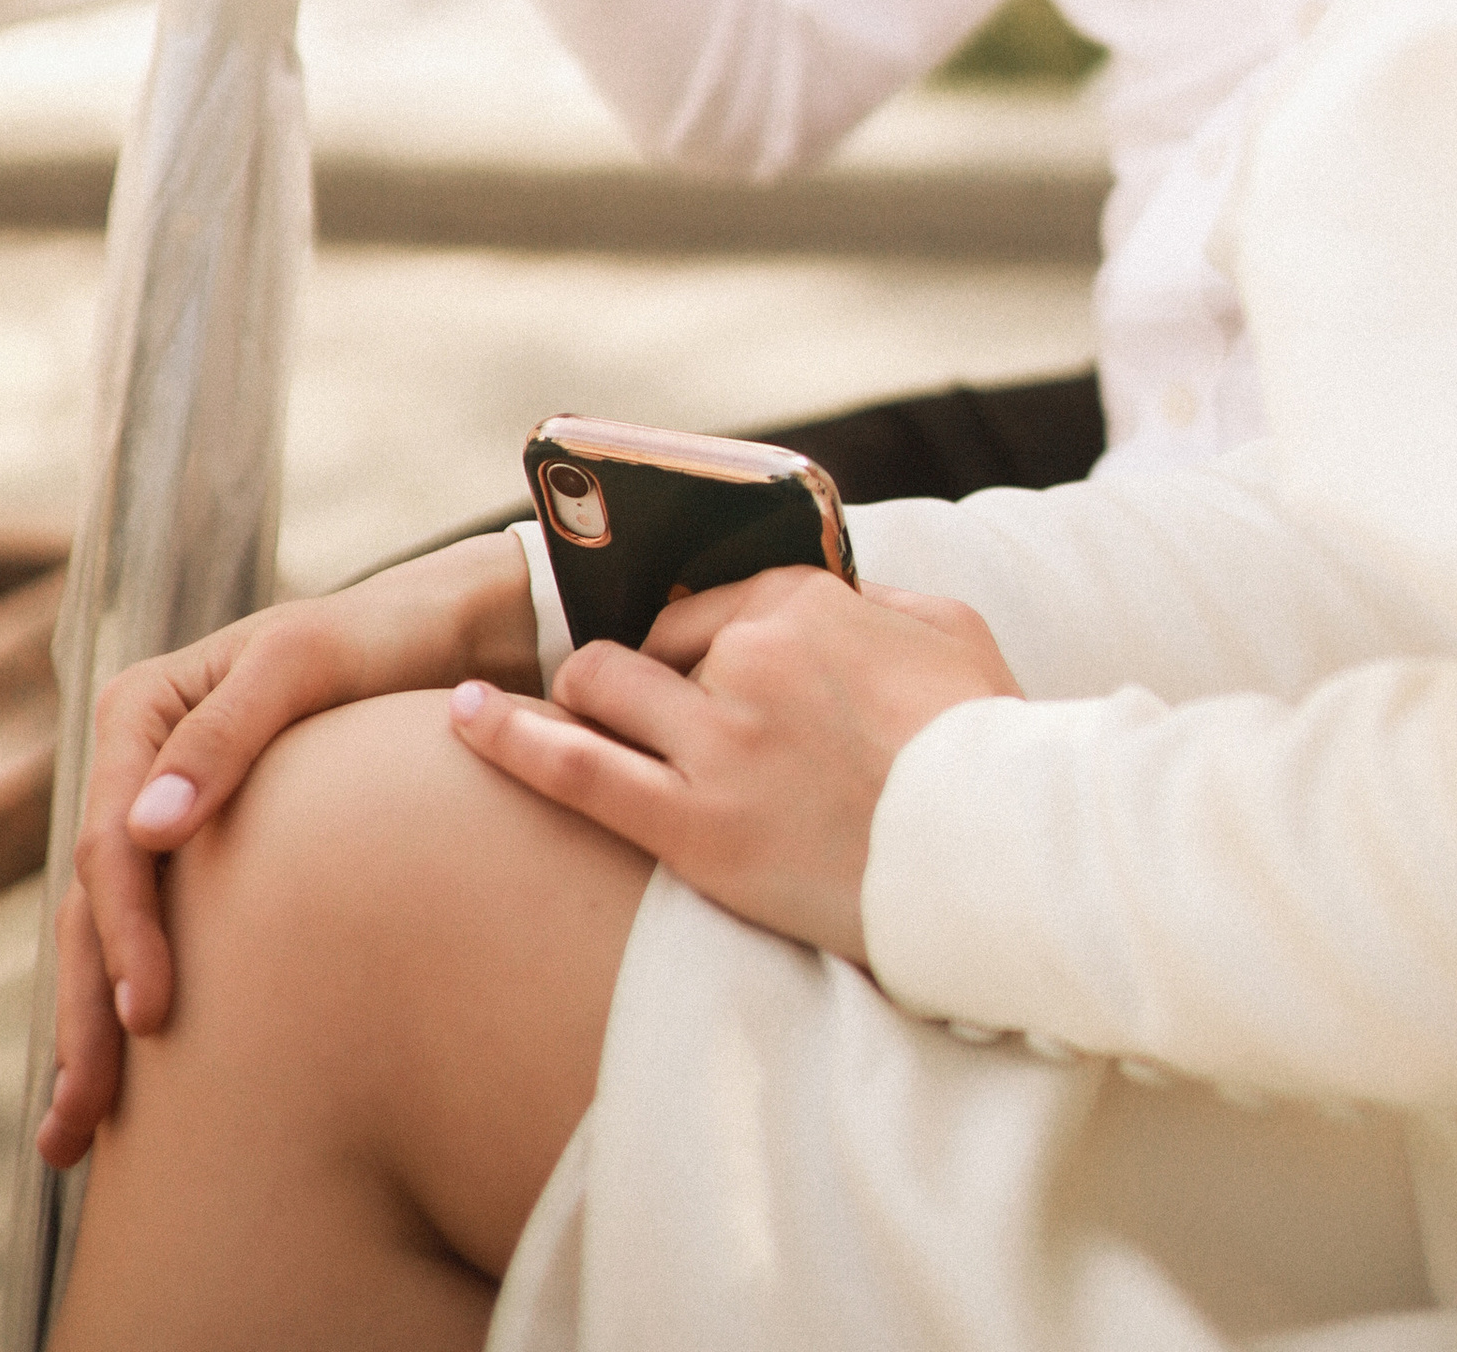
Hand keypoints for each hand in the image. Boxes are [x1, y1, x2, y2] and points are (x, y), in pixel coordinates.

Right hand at [35, 533, 536, 1169]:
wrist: (453, 637)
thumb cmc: (384, 640)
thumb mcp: (307, 663)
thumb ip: (228, 733)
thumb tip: (143, 828)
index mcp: (139, 711)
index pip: (110, 842)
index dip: (123, 933)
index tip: (148, 1017)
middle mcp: (137, 766)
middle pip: (93, 906)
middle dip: (82, 1015)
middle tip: (78, 1125)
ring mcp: (166, 816)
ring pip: (108, 937)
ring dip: (90, 1034)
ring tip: (75, 1140)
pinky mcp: (204, 858)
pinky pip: (156, 935)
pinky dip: (132, 1005)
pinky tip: (132, 1095)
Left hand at [450, 570, 1020, 964]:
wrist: (997, 857)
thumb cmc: (987, 740)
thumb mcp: (946, 626)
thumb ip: (875, 602)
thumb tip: (837, 600)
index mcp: (805, 602)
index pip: (709, 606)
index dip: (696, 642)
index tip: (687, 669)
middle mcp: (748, 658)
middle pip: (646, 648)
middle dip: (640, 676)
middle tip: (652, 718)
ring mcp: (717, 745)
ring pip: (600, 693)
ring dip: (583, 701)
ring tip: (562, 718)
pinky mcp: (695, 830)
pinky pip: (574, 771)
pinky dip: (508, 739)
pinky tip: (460, 718)